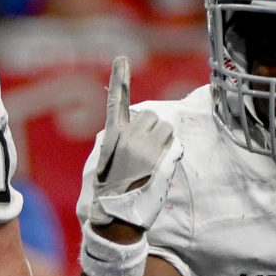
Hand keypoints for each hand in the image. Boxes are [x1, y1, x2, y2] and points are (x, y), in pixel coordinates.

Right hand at [77, 56, 176, 233]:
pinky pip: (173, 144)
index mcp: (110, 137)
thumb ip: (116, 143)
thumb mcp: (102, 164)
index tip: (122, 58)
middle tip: (146, 151)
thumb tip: (129, 133)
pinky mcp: (157, 158)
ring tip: (151, 162)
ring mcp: (143, 147)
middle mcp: (126, 137)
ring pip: (165, 127)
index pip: (115, 102)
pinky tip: (158, 170)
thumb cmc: (106, 194)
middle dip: (153, 129)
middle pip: (150, 116)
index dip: (119, 79)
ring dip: (163, 141)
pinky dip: (170, 153)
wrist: (114, 217)